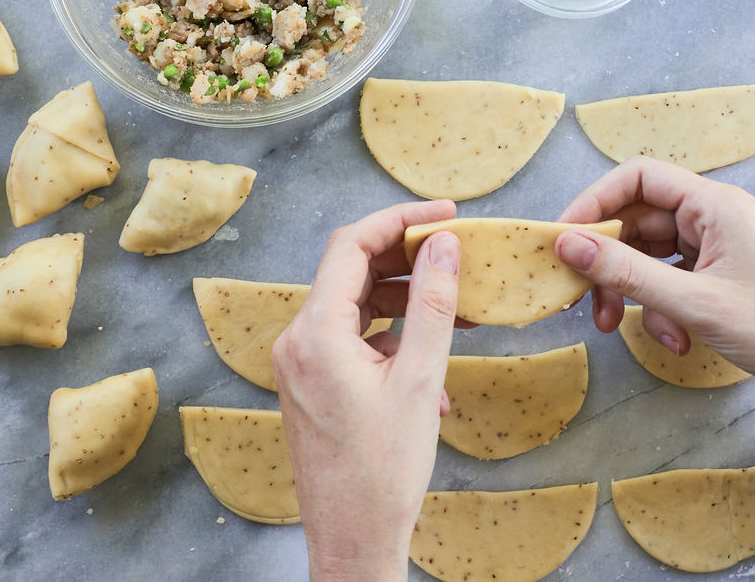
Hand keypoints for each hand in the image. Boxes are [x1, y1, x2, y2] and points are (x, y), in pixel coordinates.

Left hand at [272, 200, 460, 580]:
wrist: (352, 539)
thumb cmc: (383, 471)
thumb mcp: (420, 380)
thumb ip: (432, 304)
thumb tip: (443, 245)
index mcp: (315, 333)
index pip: (352, 245)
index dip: (400, 220)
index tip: (445, 215)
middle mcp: (297, 341)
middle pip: (352, 273)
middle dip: (407, 264)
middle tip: (456, 260)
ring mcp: (301, 364)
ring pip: (356, 309)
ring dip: (405, 306)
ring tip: (458, 317)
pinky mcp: (311, 384)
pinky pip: (352, 342)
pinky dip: (391, 342)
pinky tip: (430, 370)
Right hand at [554, 156, 754, 495]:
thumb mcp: (689, 301)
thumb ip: (624, 271)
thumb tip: (567, 244)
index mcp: (714, 204)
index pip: (637, 178)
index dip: (593, 202)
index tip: (562, 237)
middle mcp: (711, 215)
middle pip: (635, 220)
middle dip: (606, 262)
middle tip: (582, 296)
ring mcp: (713, 244)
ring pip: (645, 254)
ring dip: (628, 291)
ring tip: (617, 327)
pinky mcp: (713, 271)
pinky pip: (665, 277)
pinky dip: (656, 306)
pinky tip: (672, 338)